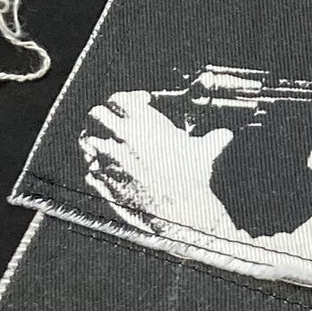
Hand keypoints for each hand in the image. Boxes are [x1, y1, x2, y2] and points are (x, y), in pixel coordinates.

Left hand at [81, 91, 235, 235]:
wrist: (181, 212)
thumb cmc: (193, 180)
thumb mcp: (205, 152)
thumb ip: (212, 139)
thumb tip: (224, 135)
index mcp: (143, 121)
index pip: (119, 98)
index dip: (125, 100)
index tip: (134, 107)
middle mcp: (121, 135)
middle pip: (96, 114)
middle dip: (103, 119)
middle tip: (112, 126)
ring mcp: (107, 158)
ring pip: (87, 140)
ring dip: (95, 144)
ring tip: (106, 150)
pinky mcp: (102, 180)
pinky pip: (90, 170)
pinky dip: (97, 171)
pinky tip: (109, 174)